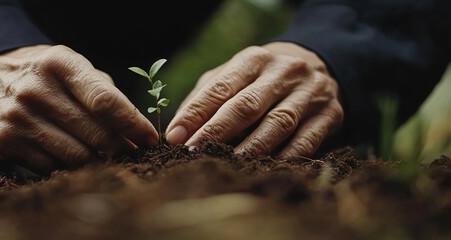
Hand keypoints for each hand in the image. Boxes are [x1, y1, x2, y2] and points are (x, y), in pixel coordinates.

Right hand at [0, 45, 157, 172]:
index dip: (132, 124)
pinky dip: (67, 165)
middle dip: (121, 147)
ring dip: (97, 159)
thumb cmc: (46, 74)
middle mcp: (35, 89)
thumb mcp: (74, 66)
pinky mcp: (2, 142)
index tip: (150, 138)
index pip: (105, 101)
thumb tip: (137, 134)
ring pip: (77, 157)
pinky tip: (69, 151)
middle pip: (95, 134)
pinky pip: (52, 167)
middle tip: (132, 151)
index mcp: (59, 63)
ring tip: (103, 153)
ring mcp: (16, 118)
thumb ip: (105, 93)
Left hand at [166, 42, 343, 157]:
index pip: (220, 87)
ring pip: (278, 122)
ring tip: (228, 163)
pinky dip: (286, 156)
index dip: (195, 113)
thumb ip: (207, 96)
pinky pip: (307, 140)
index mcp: (253, 60)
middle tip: (195, 152)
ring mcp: (310, 92)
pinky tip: (266, 168)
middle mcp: (283, 72)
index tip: (175, 136)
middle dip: (218, 131)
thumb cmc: (262, 78)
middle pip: (247, 105)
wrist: (320, 65)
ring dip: (251, 147)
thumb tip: (179, 129)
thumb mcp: (235, 75)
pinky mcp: (330, 114)